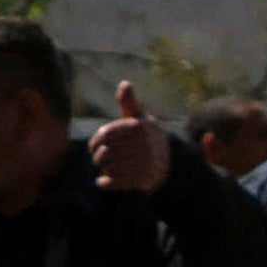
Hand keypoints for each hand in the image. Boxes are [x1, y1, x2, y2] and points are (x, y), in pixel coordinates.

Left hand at [85, 78, 170, 197]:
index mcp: (138, 127)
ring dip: (104, 170)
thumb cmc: (148, 137)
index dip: (95, 142)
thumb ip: (129, 103)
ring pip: (109, 168)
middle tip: (100, 159)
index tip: (94, 146)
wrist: (172, 161)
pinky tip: (102, 181)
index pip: (105, 135)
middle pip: (105, 153)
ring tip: (106, 168)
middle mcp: (142, 144)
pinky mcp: (144, 180)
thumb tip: (124, 83)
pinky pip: (115, 183)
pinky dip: (105, 183)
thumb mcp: (140, 119)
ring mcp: (144, 163)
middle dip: (98, 157)